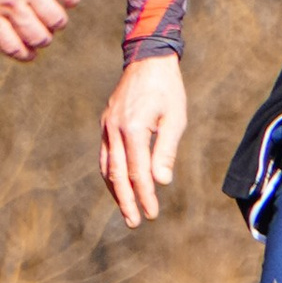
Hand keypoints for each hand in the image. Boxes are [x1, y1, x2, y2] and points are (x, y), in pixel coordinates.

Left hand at [0, 0, 78, 58]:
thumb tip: (3, 32)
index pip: (15, 47)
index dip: (25, 54)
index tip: (29, 53)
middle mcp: (12, 0)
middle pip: (40, 38)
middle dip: (41, 39)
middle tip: (40, 33)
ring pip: (58, 21)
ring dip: (56, 22)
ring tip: (50, 14)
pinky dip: (70, 0)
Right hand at [100, 52, 185, 224]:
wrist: (148, 60)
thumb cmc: (168, 90)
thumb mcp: (175, 119)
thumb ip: (166, 151)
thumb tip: (161, 182)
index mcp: (133, 129)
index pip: (138, 172)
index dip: (145, 196)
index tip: (152, 215)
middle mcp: (114, 129)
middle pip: (117, 174)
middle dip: (126, 201)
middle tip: (134, 223)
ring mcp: (107, 126)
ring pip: (106, 167)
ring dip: (116, 191)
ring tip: (126, 211)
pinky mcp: (106, 123)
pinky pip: (105, 155)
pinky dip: (111, 174)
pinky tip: (119, 186)